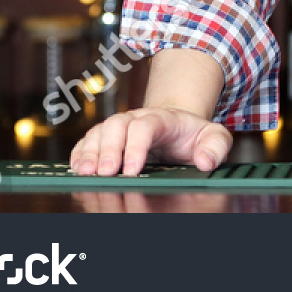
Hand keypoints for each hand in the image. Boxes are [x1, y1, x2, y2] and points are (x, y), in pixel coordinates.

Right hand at [68, 107, 231, 176]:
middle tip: (104, 174)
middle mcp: (136, 118)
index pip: (144, 126)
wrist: (177, 126)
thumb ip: (216, 146)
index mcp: (162, 118)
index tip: (131, 171)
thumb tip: (205, 162)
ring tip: (86, 173)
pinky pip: (87, 141)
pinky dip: (79, 154)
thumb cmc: (193, 135)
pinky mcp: (106, 138)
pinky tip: (76, 169)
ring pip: (98, 132)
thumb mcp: (213, 136)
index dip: (135, 147)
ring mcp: (119, 127)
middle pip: (116, 126)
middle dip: (108, 150)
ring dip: (89, 152)